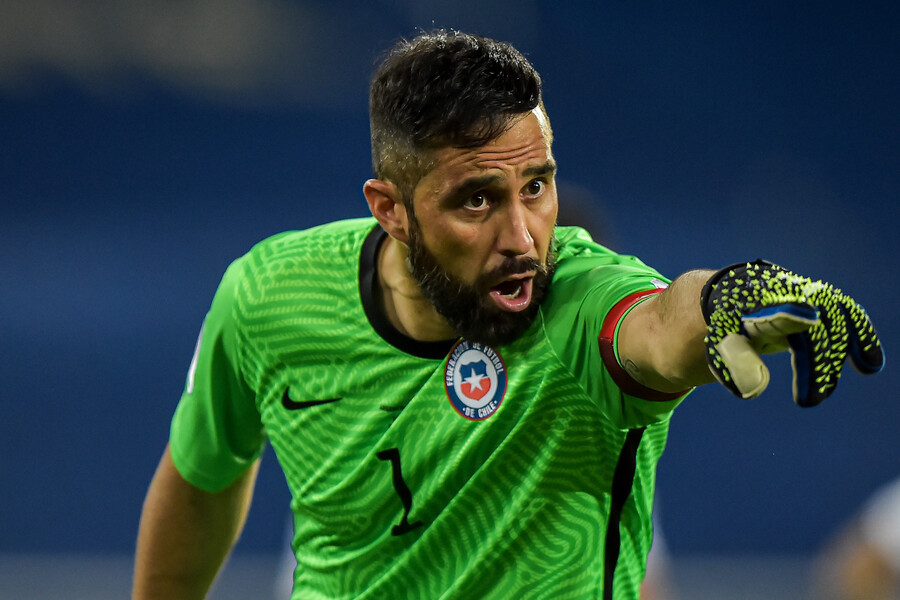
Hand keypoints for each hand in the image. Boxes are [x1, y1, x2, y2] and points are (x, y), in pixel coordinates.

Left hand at [700, 260, 882, 405]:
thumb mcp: (721, 346)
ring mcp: (806, 292)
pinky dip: (862, 337)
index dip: (790, 314)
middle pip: (812, 326)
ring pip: (834, 322)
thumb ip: (736, 365)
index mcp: (752, 302)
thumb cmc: (728, 326)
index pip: (774, 308)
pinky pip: (848, 315)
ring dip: (836, 358)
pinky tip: (870, 366)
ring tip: (825, 392)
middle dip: (815, 365)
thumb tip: (755, 391)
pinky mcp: (823, 299)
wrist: (735, 295)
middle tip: (808, 401)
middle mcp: (783, 292)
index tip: (807, 320)